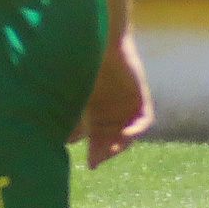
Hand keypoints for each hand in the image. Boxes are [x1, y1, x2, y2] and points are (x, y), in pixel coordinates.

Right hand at [82, 35, 153, 165]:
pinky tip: (125, 135)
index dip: (95, 154)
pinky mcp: (140, 98)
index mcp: (96, 114)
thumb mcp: (75, 97)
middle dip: (106, 152)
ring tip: (111, 150)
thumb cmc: (82, 67)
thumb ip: (72, 119)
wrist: (100, 42)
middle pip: (113, 140)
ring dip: (121, 145)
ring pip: (128, 134)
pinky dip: (136, 130)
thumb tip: (64, 143)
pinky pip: (144, 121)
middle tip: (98, 160)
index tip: (90, 165)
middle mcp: (113, 112)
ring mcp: (127, 106)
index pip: (98, 141)